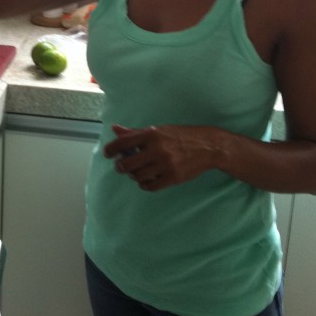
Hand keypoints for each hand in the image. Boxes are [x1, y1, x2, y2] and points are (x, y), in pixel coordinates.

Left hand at [103, 124, 220, 190]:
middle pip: (127, 163)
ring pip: (138, 176)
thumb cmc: (180, 136)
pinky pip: (151, 186)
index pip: (123, 142)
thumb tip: (115, 129)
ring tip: (136, 172)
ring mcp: (165, 164)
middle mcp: (157, 149)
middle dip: (120, 166)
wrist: (208, 146)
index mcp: (151, 134)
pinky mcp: (173, 177)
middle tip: (120, 166)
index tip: (107, 153)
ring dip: (133, 176)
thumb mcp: (158, 130)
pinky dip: (144, 184)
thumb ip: (135, 132)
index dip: (111, 149)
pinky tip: (146, 180)